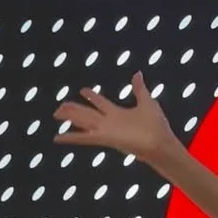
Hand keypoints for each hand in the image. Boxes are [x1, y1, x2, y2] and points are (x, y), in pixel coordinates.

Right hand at [52, 71, 178, 163]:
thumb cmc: (157, 126)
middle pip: (87, 113)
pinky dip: (70, 138)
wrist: (161, 144)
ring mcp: (106, 131)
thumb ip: (139, 89)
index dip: (92, 96)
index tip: (82, 90)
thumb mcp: (147, 102)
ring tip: (55, 114)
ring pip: (83, 122)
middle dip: (74, 109)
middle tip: (60, 106)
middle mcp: (110, 122)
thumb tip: (137, 74)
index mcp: (118, 114)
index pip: (101, 102)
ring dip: (69, 117)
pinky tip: (57, 138)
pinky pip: (84, 138)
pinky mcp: (105, 139)